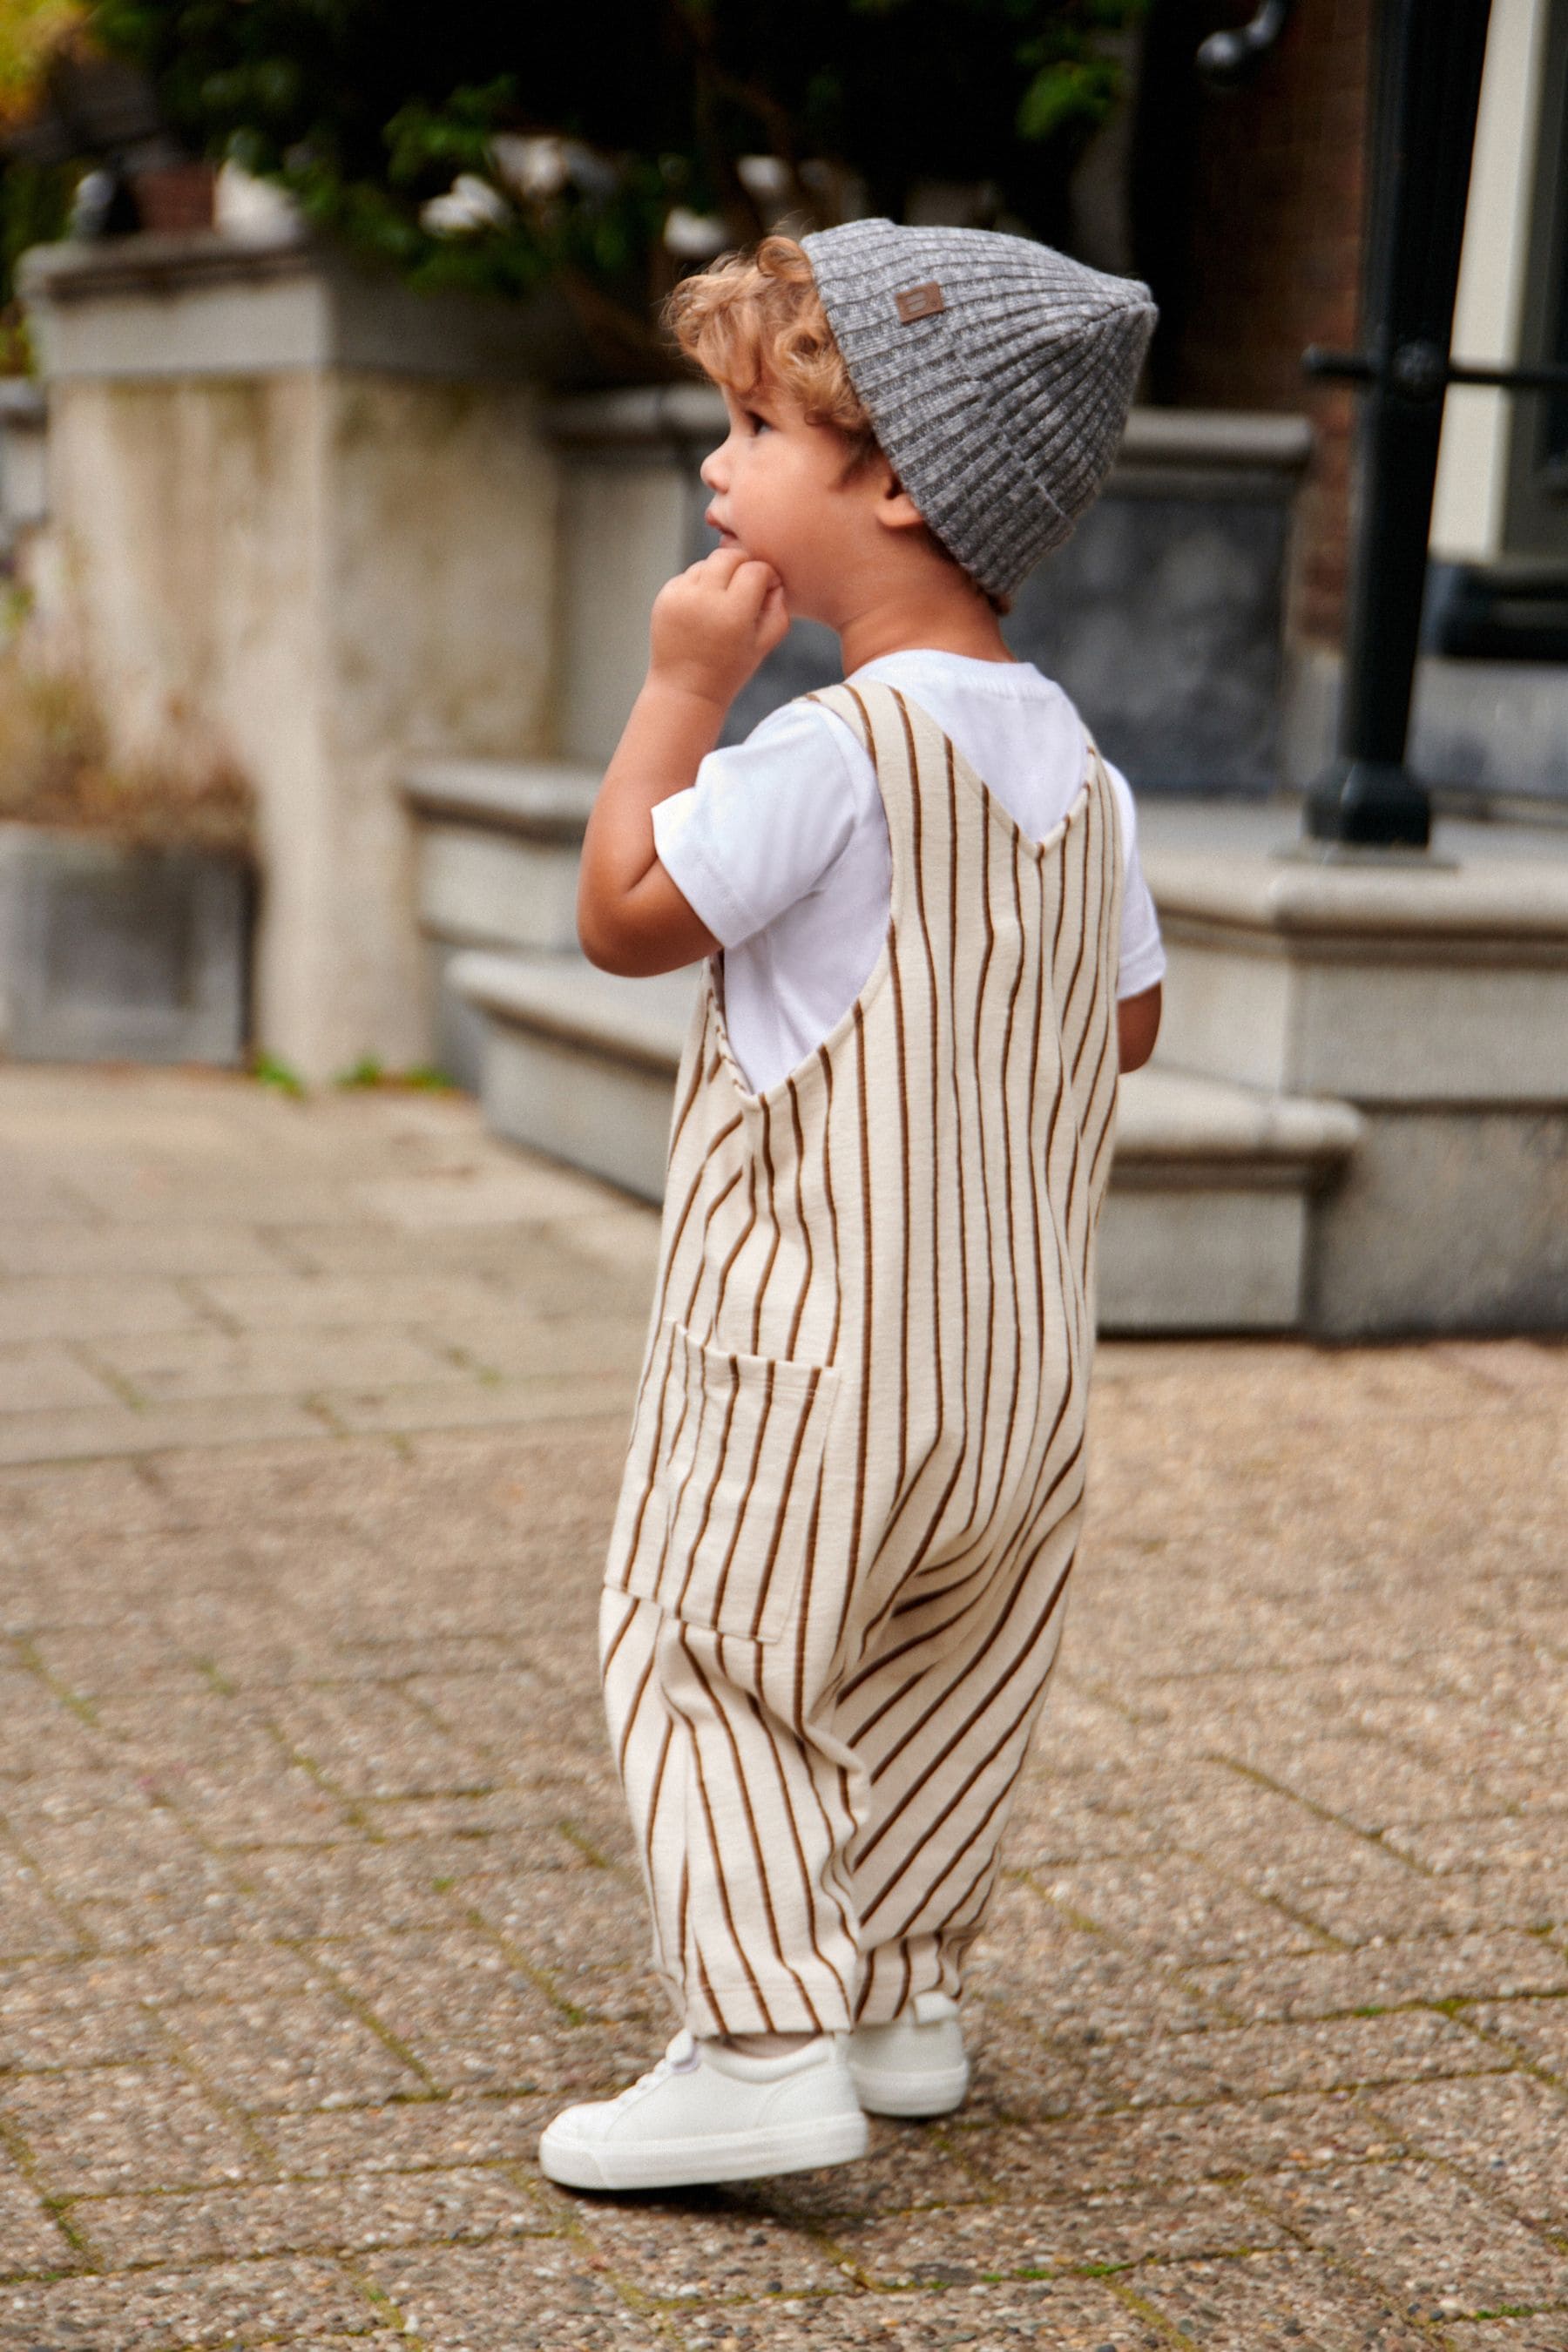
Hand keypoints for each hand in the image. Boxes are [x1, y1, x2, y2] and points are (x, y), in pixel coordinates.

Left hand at [648, 546, 788, 709]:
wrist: (685, 690)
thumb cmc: (730, 669)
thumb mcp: (765, 644)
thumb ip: (779, 607)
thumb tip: (773, 578)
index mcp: (733, 614)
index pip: (756, 569)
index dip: (767, 576)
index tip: (767, 590)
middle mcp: (704, 600)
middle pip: (730, 555)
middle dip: (743, 565)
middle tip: (747, 586)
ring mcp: (680, 596)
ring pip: (708, 562)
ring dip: (720, 574)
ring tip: (723, 603)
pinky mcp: (665, 597)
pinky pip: (689, 575)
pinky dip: (700, 585)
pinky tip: (703, 610)